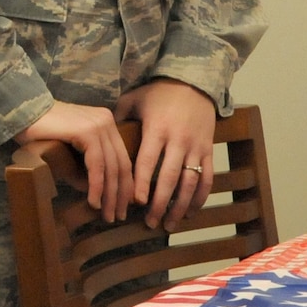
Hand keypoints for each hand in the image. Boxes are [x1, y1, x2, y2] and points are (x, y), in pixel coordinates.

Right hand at [17, 101, 134, 220]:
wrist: (20, 113)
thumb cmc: (40, 133)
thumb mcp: (69, 152)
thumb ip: (84, 170)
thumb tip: (97, 195)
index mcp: (105, 123)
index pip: (122, 158)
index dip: (125, 185)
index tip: (122, 207)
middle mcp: (106, 121)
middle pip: (121, 164)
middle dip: (120, 195)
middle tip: (117, 217)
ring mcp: (98, 124)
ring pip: (111, 167)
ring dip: (110, 195)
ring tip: (106, 215)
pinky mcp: (87, 131)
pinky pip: (97, 165)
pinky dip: (97, 186)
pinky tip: (94, 202)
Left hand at [115, 79, 216, 229]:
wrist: (194, 82)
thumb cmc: (159, 93)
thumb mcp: (135, 99)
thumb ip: (118, 117)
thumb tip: (98, 136)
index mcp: (157, 128)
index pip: (148, 160)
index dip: (143, 183)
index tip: (137, 203)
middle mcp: (178, 140)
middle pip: (169, 177)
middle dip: (160, 203)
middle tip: (150, 223)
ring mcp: (196, 146)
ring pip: (190, 182)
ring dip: (180, 206)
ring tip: (169, 224)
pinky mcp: (209, 149)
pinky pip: (208, 178)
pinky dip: (200, 197)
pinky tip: (190, 212)